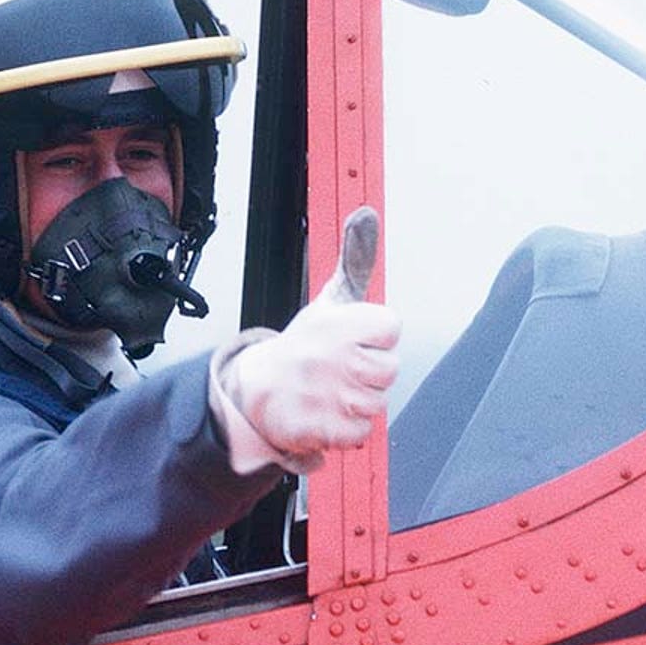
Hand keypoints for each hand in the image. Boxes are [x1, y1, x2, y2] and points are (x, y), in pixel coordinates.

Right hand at [224, 208, 399, 465]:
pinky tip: (326, 411)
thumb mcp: (330, 300)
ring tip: (330, 389)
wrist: (255, 392)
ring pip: (377, 401)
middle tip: (338, 367)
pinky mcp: (328, 428)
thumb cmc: (303, 345)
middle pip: (389, 369)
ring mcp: (332, 395)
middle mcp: (336, 357)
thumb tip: (366, 213)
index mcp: (339, 322)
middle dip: (367, 372)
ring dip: (357, 401)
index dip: (374, 335)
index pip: (390, 327)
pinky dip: (346, 428)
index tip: (348, 338)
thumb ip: (356, 259)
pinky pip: (362, 430)